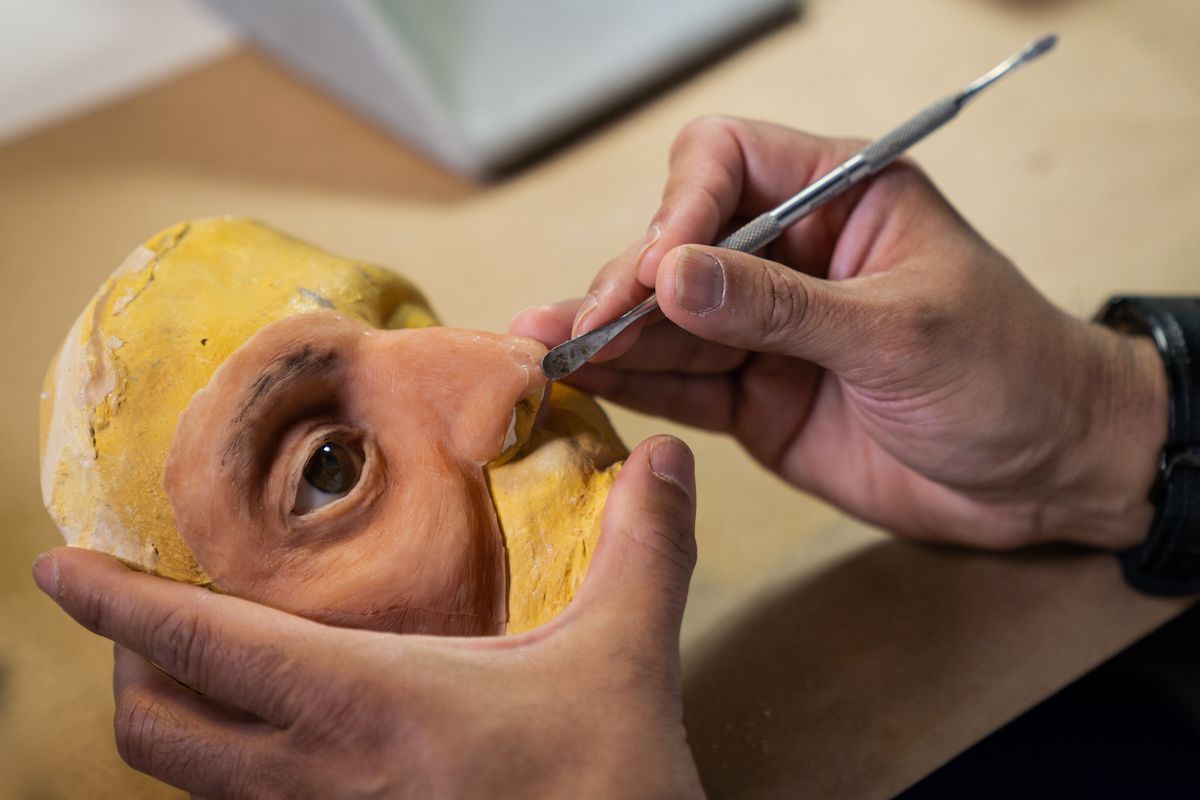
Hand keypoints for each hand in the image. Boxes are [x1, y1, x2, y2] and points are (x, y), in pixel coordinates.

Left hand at [33, 437, 703, 798]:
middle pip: (156, 728)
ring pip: (193, 780)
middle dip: (127, 661)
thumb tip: (666, 459)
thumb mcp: (627, 660)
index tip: (56, 563)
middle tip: (141, 608)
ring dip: (174, 713)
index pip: (206, 646)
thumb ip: (642, 549)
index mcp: (367, 705)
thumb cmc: (603, 793)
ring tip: (197, 658)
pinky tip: (285, 730)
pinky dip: (229, 763)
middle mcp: (320, 777)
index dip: (116, 601)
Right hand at [513, 116, 1165, 550]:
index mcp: (840, 198)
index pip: (729, 162)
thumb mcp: (899, 331)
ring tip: (547, 349)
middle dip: (629, 282)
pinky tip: (584, 380)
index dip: (683, 206)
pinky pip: (682, 383)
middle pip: (680, 244)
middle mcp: (791, 256)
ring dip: (610, 334)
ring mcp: (767, 329)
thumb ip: (780, 306)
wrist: (1045, 475)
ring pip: (668, 319)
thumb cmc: (1008, 374)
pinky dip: (634, 384)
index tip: (662, 267)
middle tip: (589, 325)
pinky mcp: (756, 396)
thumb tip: (671, 274)